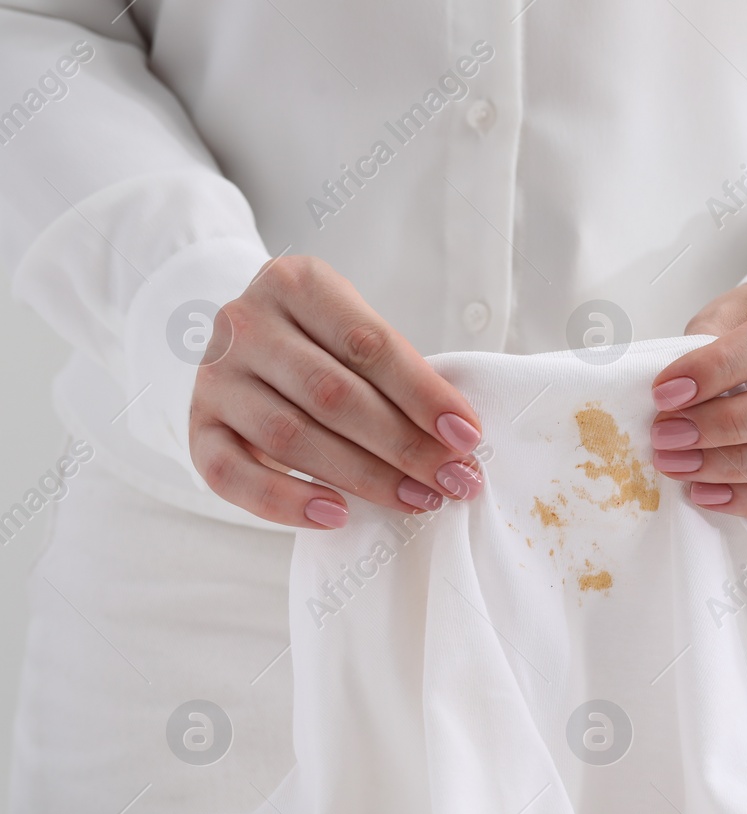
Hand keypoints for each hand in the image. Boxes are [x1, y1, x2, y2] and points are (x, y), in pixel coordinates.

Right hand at [190, 256, 484, 528]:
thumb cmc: (325, 344)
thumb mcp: (357, 332)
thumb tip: (458, 440)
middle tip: (454, 480)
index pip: (368, 344)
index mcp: (295, 283)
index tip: (468, 437)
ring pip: (290, 436)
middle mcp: (245, 323)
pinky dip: (287, 502)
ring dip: (363, 477)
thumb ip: (398, 371)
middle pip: (333, 394)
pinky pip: (232, 475)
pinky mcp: (196, 428)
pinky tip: (338, 515)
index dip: (423, 395)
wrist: (248, 346)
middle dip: (404, 445)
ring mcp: (214, 377)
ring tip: (417, 499)